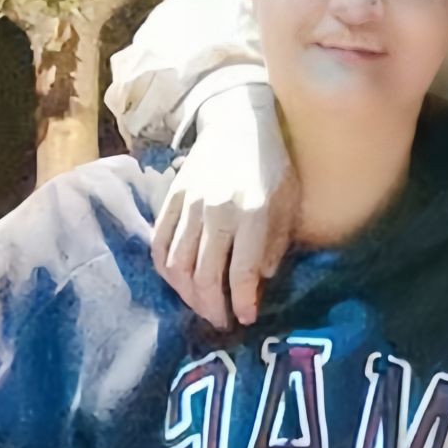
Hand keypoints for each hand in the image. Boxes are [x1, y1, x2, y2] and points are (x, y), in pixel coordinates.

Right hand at [151, 86, 297, 329]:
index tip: (246, 319)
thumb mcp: (289, 201)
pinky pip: (159, 245)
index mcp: (252, 210)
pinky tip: (180, 285)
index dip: (243, 301)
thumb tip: (260, 279)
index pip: (242, 269)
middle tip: (222, 323)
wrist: (239, 124)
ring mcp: (188, 205)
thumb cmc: (273, 167)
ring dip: (188, 295)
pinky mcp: (169, 200)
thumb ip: (275, 241)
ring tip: (203, 308)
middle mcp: (216, 210)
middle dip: (213, 306)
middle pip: (205, 273)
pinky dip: (166, 272)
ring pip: (177, 265)